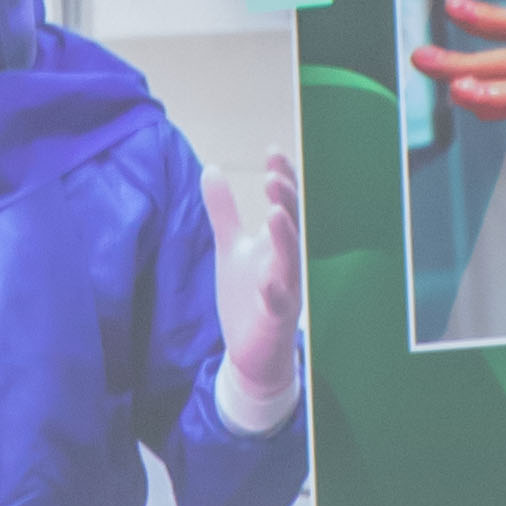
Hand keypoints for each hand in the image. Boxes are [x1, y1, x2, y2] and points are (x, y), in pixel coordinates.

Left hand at [205, 151, 302, 409]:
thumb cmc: (247, 295)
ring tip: (274, 213)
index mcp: (278, 241)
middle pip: (294, 225)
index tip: (272, 153)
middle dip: (287, 201)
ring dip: (286, 237)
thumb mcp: (230, 247)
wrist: (250, 351)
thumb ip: (224, 211)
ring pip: (292, 261)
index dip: (282, 178)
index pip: (285, 203)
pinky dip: (275, 291)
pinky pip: (280, 303)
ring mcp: (287, 289)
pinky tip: (266, 280)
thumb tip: (211, 169)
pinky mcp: (278, 319)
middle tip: (274, 178)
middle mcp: (288, 261)